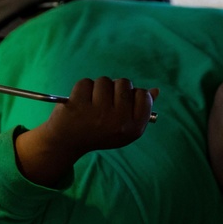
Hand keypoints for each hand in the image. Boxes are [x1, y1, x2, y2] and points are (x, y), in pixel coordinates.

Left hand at [14, 78, 156, 185]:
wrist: (67, 142)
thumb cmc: (100, 132)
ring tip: (91, 102)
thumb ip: (141, 110)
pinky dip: (82, 88)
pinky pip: (86, 82)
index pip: (143, 96)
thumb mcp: (125, 127)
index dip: (132, 94)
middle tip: (104, 102)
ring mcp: (98, 113)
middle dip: (114, 88)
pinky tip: (80, 101)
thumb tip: (155, 90)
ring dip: (97, 87)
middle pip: (124, 83)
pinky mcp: (79, 105)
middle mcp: (119, 122)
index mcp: (133, 128)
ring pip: (105, 81)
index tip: (122, 102)